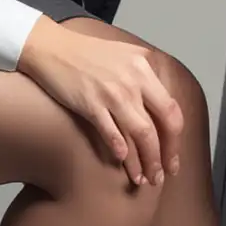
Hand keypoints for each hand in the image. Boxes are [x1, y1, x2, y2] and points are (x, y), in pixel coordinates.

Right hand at [18, 17, 184, 186]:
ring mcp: (112, 92)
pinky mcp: (90, 103)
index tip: (172, 157)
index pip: (172, 108)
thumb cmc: (86, 53)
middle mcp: (133, 79)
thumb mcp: (124, 53)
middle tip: (163, 175)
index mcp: (144, 67)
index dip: (175, 138)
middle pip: (162, 125)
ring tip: (145, 178)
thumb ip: (144, 74)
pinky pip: (112, 133)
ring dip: (145, 161)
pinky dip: (120, 151)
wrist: (51, 47)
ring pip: (140, 133)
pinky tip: (122, 163)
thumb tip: (159, 104)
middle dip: (166, 155)